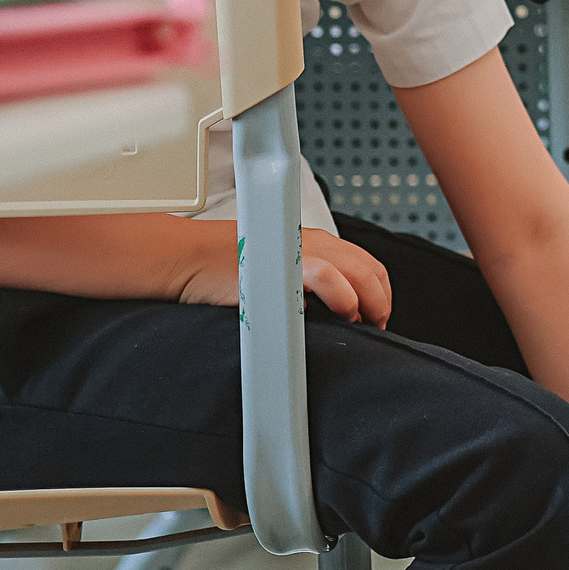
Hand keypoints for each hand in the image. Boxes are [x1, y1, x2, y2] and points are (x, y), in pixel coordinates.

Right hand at [173, 225, 392, 328]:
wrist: (188, 259)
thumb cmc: (224, 269)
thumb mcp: (276, 269)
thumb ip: (304, 282)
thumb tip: (327, 310)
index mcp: (316, 242)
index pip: (367, 264)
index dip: (379, 292)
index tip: (375, 316)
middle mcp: (315, 242)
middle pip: (371, 269)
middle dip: (381, 302)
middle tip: (375, 327)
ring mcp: (302, 251)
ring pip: (360, 272)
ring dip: (369, 302)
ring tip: (361, 324)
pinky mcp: (286, 264)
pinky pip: (329, 278)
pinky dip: (344, 297)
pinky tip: (342, 314)